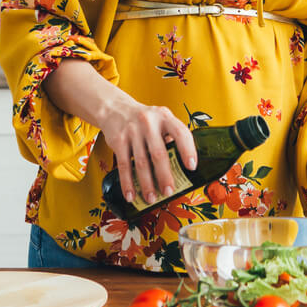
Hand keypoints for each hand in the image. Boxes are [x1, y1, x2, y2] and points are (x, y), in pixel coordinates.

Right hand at [42, 59, 197, 207]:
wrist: (115, 108)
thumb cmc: (144, 119)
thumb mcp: (160, 119)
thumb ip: (170, 136)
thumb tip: (182, 165)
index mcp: (165, 117)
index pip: (180, 133)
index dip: (188, 150)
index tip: (191, 167)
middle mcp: (149, 123)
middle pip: (159, 153)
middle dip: (164, 175)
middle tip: (169, 192)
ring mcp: (132, 131)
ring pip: (141, 162)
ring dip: (147, 184)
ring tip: (151, 198)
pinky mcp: (118, 141)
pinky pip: (124, 165)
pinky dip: (127, 183)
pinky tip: (131, 194)